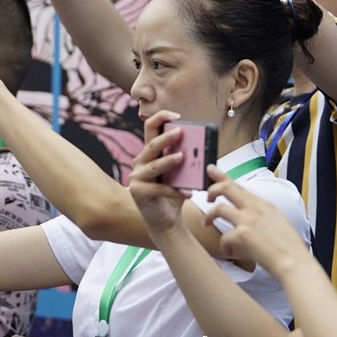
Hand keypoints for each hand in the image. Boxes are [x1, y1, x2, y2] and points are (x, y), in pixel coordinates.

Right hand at [128, 111, 189, 235]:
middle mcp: (140, 162)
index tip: (176, 116)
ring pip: (154, 165)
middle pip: (152, 144)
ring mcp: (136, 178)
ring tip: (183, 157)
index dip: (160, 118)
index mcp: (149, 153)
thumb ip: (184, 161)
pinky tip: (188, 192)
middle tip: (181, 132)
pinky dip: (175, 191)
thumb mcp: (180, 174)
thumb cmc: (173, 194)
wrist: (165, 221)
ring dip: (168, 160)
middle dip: (167, 137)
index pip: (150, 128)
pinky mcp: (138, 193)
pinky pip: (159, 189)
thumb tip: (200, 149)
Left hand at [204, 175, 308, 274]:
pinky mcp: (243, 235)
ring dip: (209, 216)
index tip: (210, 169)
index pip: (239, 185)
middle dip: (212, 189)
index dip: (222, 176)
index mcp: (263, 204)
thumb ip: (262, 214)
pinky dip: (224, 246)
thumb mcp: (278, 222)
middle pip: (226, 188)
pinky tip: (230, 253)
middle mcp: (255, 208)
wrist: (295, 263)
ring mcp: (248, 220)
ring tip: (206, 223)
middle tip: (207, 198)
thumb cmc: (288, 247)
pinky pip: (224, 237)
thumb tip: (248, 213)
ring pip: (219, 208)